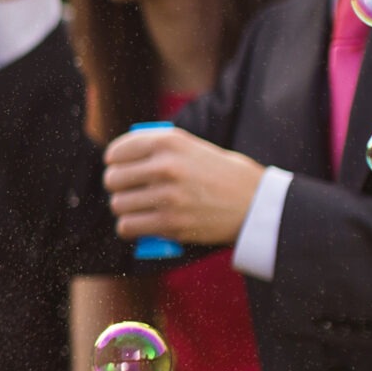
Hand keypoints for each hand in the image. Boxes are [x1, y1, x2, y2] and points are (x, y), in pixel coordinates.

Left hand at [102, 124, 265, 246]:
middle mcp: (165, 166)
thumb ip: (160, 149)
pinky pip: (128, 227)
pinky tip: (138, 226)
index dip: (115, 162)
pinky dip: (130, 228)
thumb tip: (121, 157)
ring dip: (125, 209)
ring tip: (137, 209)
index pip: (118, 152)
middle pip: (113, 179)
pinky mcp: (171, 223)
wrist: (258, 205)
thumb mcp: (194, 147)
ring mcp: (167, 196)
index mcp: (170, 142)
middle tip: (128, 191)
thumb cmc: (225, 176)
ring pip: (118, 204)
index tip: (119, 167)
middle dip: (118, 187)